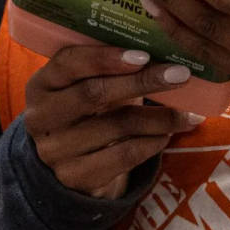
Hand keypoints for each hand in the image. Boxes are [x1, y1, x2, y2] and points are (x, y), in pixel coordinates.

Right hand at [24, 47, 204, 199]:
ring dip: (159, 118)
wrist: (71, 164)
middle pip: (93, 94)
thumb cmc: (88, 113)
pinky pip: (123, 156)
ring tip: (188, 114)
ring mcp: (55, 150)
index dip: (106, 57)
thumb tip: (167, 52)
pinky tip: (167, 136)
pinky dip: (152, 144)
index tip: (145, 55)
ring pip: (115, 126)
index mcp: (41, 84)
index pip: (68, 62)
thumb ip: (112, 69)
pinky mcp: (74, 177)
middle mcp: (40, 117)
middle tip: (180, 76)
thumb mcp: (89, 86)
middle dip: (142, 82)